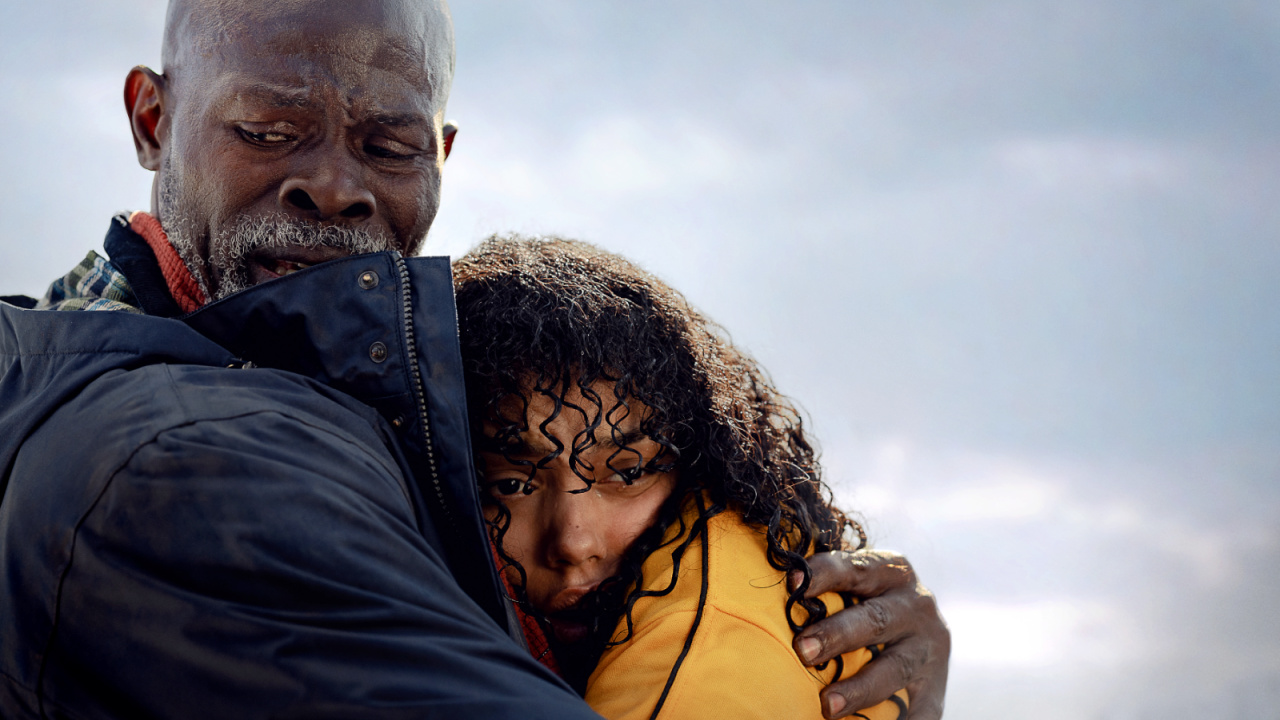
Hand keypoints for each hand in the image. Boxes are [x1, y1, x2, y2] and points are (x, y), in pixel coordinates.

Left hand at [791, 549, 948, 719]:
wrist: (922, 637)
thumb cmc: (867, 604)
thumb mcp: (859, 586)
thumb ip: (827, 588)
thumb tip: (783, 585)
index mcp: (891, 571)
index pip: (856, 568)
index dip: (825, 574)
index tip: (794, 585)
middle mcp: (916, 606)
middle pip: (874, 619)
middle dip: (837, 634)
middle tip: (802, 650)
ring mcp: (928, 649)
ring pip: (894, 667)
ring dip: (860, 687)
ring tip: (828, 705)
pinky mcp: (935, 689)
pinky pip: (919, 709)